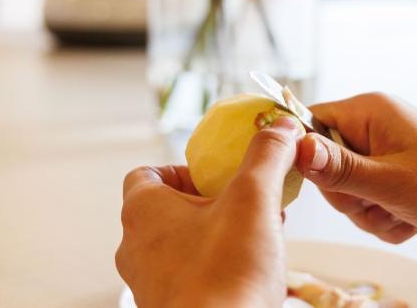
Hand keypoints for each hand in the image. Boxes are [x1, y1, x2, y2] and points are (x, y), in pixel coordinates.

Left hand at [116, 117, 301, 307]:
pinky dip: (216, 261)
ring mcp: (149, 280)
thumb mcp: (253, 200)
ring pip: (181, 240)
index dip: (181, 168)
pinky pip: (189, 271)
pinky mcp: (170, 305)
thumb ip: (267, 156)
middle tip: (246, 202)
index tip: (216, 175)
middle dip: (212, 200)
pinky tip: (251, 267)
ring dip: (217, 230)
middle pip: (169, 206)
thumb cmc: (225, 275)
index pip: (146, 173)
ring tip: (257, 233)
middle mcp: (136, 246)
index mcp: (143, 211)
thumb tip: (280, 125)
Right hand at [296, 93, 416, 278]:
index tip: (326, 182)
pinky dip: (380, 214)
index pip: (310, 122)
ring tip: (399, 212)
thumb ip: (339, 168)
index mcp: (369, 110)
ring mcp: (381, 149)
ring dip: (367, 210)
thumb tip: (295, 147)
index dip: (307, 155)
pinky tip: (406, 217)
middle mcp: (372, 124)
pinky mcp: (390, 170)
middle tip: (379, 202)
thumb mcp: (391, 182)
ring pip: (344, 186)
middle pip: (324, 161)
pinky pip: (364, 198)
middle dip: (348, 194)